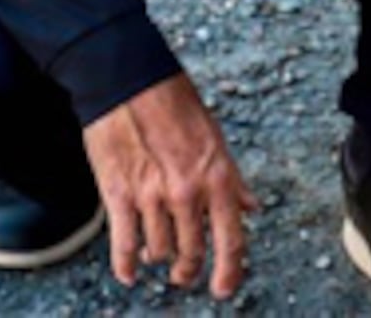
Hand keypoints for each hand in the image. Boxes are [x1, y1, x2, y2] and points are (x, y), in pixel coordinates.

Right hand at [81, 70, 258, 297]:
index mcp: (218, 177)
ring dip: (160, 259)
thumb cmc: (174, 103)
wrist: (128, 81)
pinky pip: (124, 245)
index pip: (232, 239)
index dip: (230, 272)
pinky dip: (127, 265)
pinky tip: (129, 274)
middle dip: (189, 270)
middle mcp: (187, 193)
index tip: (224, 289)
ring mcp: (152, 197)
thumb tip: (251, 206)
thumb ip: (232, 179)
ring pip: (160, 251)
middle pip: (193, 253)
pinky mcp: (118, 196)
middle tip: (185, 275)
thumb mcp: (216, 138)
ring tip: (158, 257)